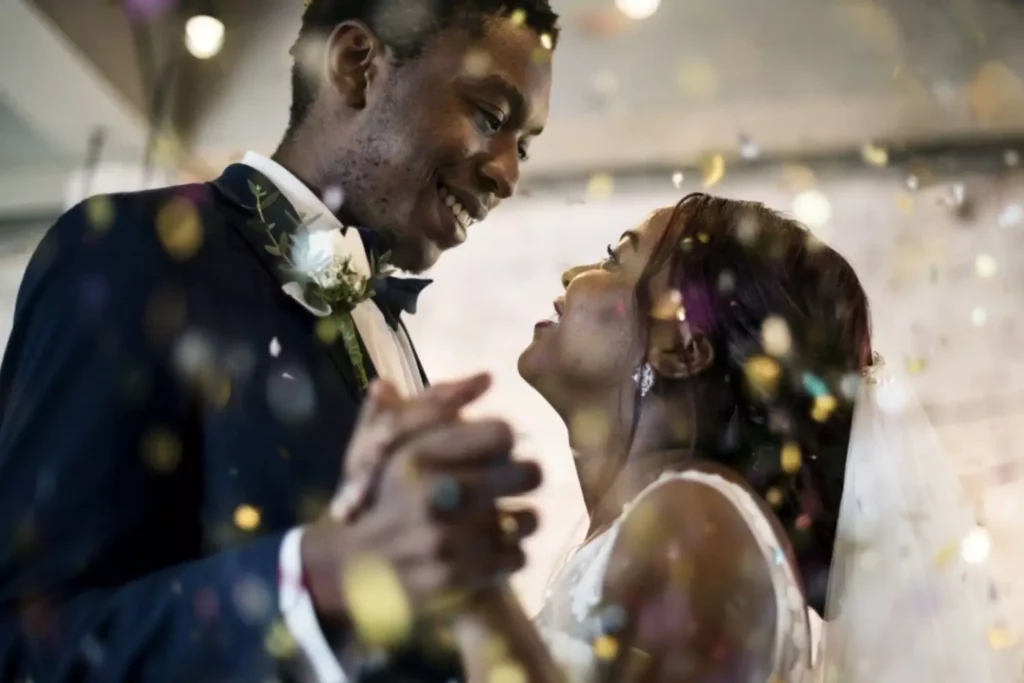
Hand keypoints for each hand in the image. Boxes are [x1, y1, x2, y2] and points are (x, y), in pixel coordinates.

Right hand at [301, 374, 541, 628]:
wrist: (347, 566)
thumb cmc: (374, 496)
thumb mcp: (387, 442)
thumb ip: (432, 405)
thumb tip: (485, 377)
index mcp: (420, 455)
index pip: (502, 432)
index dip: (503, 440)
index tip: (496, 450)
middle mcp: (437, 495)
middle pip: (527, 473)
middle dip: (524, 476)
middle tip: (514, 482)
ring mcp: (449, 540)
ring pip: (528, 518)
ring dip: (520, 519)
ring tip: (504, 519)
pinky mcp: (459, 578)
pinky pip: (516, 557)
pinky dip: (509, 555)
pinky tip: (493, 550)